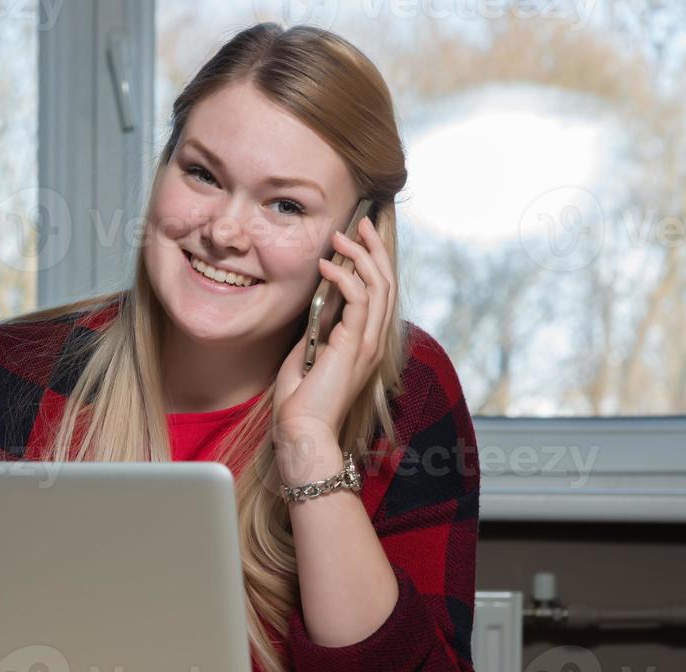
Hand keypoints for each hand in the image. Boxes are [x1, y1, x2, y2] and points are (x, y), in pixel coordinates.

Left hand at [272, 214, 395, 481]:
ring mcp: (367, 344)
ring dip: (361, 256)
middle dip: (374, 249)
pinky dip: (345, 277)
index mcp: (364, 345)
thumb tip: (314, 308)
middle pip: (385, 284)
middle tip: (360, 223)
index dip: (373, 264)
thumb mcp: (307, 357)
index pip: (378, 295)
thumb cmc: (300, 405)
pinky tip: (327, 265)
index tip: (359, 239)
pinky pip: (358, 299)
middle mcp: (372, 342)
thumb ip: (316, 332)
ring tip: (342, 236)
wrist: (302, 433)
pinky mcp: (354, 346)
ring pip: (378, 286)